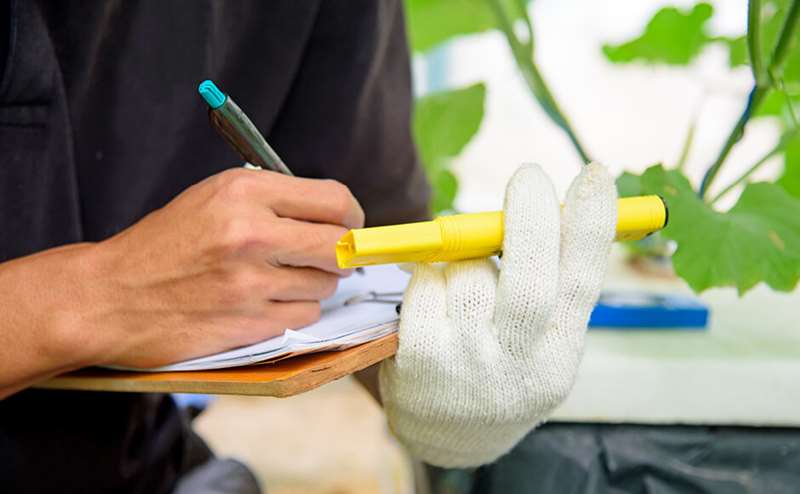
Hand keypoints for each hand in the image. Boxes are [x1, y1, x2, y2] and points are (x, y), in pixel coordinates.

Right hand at [81, 167, 363, 367]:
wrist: (110, 297)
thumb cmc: (165, 244)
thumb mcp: (213, 198)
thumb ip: (273, 200)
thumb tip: (336, 216)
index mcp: (243, 191)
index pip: (334, 198)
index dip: (352, 215)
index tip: (350, 224)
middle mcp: (251, 233)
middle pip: (339, 245)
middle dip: (341, 253)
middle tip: (326, 257)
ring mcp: (250, 282)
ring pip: (326, 284)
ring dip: (313, 284)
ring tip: (277, 279)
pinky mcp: (249, 323)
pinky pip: (304, 315)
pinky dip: (294, 310)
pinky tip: (264, 303)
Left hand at [379, 163, 616, 466]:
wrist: (448, 434)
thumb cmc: (501, 365)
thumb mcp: (541, 340)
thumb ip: (551, 286)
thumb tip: (552, 206)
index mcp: (559, 355)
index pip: (581, 285)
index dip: (590, 228)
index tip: (593, 176)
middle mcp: (516, 363)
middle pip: (529, 282)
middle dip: (529, 220)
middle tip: (529, 178)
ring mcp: (465, 362)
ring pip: (469, 271)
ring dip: (467, 256)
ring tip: (467, 281)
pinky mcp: (419, 355)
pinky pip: (427, 281)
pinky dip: (432, 273)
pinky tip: (437, 297)